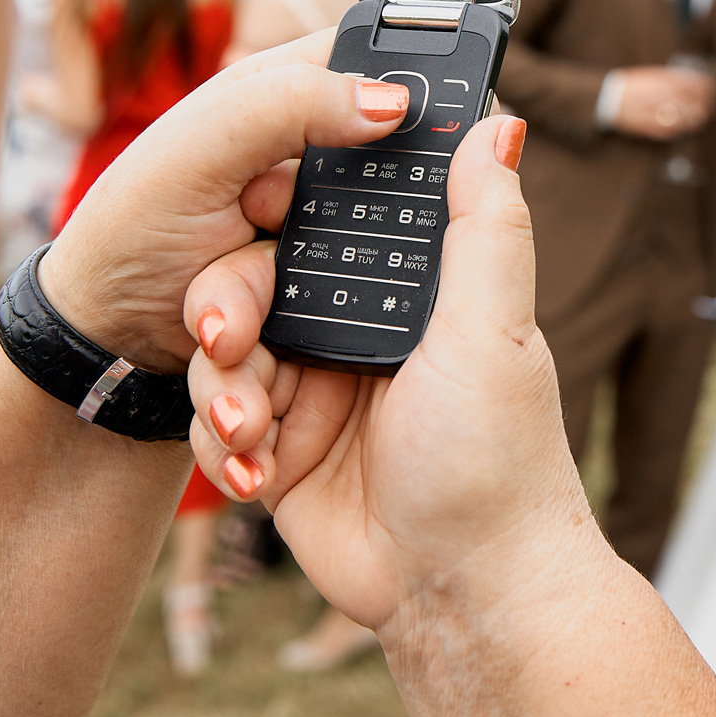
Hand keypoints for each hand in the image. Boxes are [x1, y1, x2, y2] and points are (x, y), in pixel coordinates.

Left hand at [35, 31, 409, 370]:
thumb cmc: (129, 228)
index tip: (388, 130)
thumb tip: (392, 100)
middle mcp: (307, 150)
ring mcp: (319, 217)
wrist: (107, 335)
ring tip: (234, 273)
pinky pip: (351, 289)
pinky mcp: (322, 275)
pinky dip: (309, 305)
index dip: (397, 87)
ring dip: (306, 266)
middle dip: (335, 205)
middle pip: (386, 160)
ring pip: (370, 234)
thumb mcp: (199, 151)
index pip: (370, 63)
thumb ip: (288, 106)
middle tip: (256, 215)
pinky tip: (252, 306)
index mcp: (280, 89)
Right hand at [179, 116, 596, 637]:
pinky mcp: (276, 456)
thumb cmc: (500, 463)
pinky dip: (221, 445)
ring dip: (225, 390)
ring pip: (224, 353)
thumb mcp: (497, 331)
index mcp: (410, 292)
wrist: (464, 595)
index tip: (245, 204)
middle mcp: (356, 333)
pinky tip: (253, 476)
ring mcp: (312, 393)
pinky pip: (215, 424)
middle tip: (232, 340)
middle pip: (254, 281)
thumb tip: (497, 122)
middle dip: (228, 310)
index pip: (328, 221)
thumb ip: (485, 227)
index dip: (280, 210)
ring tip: (255, 435)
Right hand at [612, 65, 713, 140]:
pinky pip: (668, 131)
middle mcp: (659, 96)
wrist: (608, 97)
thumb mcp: (652, 74)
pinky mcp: (647, 127)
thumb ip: (672, 78)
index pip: (691, 84)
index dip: (704, 88)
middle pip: (689, 103)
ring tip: (698, 118)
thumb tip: (694, 82)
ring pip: (681, 119)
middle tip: (708, 107)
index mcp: (661, 81)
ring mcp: (653, 113)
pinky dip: (678, 129)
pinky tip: (682, 127)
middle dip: (702, 105)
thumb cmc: (633, 84)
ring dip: (692, 120)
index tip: (710, 90)